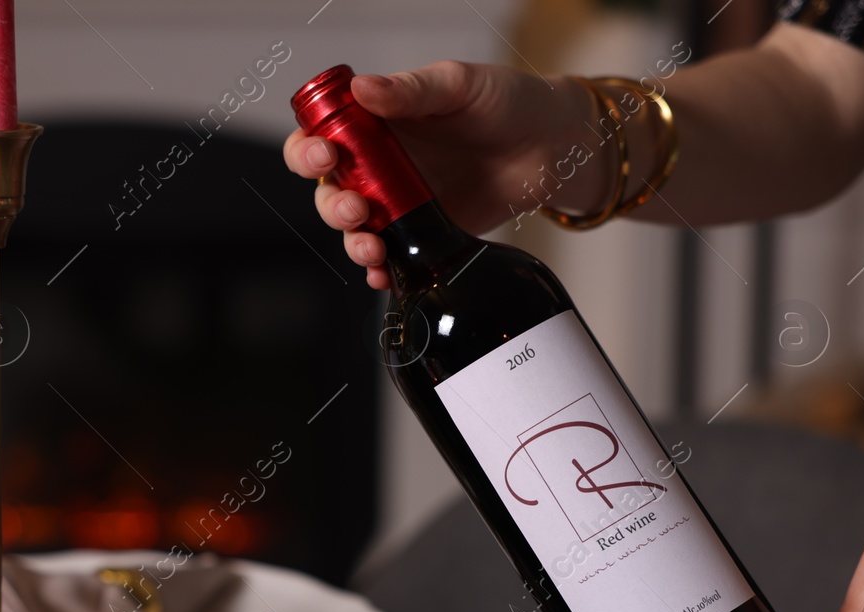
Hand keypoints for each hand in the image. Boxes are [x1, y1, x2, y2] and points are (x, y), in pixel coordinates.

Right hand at [282, 63, 604, 288]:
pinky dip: (381, 271)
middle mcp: (380, 167)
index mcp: (376, 124)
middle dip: (332, 206)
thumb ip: (412, 89)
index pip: (321, 136)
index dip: (308, 149)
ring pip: (354, 230)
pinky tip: (385, 273)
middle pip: (330, 192)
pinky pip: (392, 259)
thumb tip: (363, 89)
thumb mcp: (459, 85)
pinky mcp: (426, 237)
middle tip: (354, 208)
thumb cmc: (509, 102)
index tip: (325, 156)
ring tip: (372, 247)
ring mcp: (400, 204)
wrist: (555, 146)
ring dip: (352, 242)